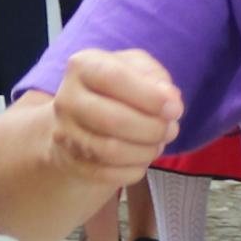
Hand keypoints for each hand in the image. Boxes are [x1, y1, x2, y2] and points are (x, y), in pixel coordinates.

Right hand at [47, 48, 183, 183]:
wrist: (82, 120)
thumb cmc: (118, 89)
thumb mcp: (137, 69)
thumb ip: (156, 77)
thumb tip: (170, 100)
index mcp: (82, 67)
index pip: (113, 78)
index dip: (149, 96)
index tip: (175, 108)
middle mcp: (66, 99)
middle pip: (112, 119)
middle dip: (152, 128)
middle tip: (171, 129)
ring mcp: (65, 134)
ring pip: (111, 150)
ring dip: (146, 150)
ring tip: (160, 143)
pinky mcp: (72, 163)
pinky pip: (108, 174)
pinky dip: (135, 169)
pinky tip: (143, 157)